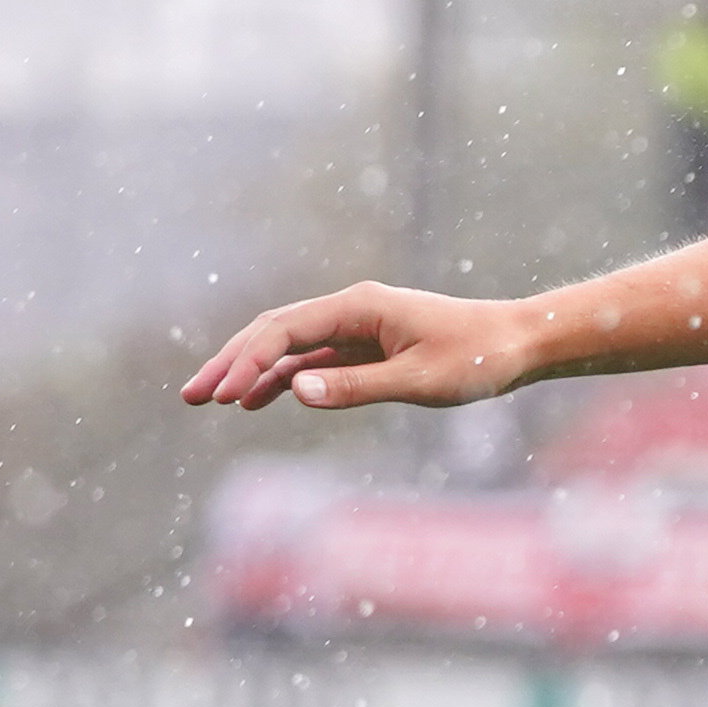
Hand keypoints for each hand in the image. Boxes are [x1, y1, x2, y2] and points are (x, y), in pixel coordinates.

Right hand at [178, 282, 521, 411]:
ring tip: (209, 399)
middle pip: (273, 332)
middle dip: (230, 362)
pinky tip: (254, 399)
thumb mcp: (418, 380)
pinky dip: (281, 378)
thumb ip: (355, 387)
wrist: (517, 344)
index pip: (285, 332)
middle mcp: (350, 309)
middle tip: (190, 395)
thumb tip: (296, 391)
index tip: (223, 395)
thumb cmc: (475, 359)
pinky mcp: (365, 347)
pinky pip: (311, 360)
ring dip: (249, 371)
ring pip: (287, 346)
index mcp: (358, 306)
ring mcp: (355, 328)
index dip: (248, 363)